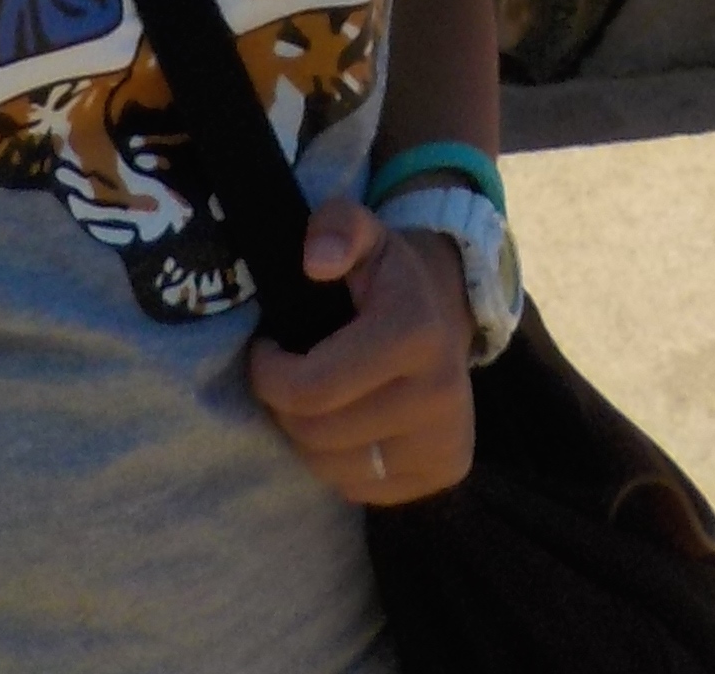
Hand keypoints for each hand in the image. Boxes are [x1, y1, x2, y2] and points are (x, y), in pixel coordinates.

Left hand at [248, 198, 475, 505]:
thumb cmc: (388, 276)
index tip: (267, 349)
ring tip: (316, 397)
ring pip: (332, 469)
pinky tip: (347, 423)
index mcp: (417, 333)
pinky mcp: (443, 473)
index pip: (312, 388)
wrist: (448, 314)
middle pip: (318, 434)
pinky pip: (359, 488)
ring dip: (307, 437)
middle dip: (284, 406)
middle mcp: (440, 395)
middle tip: (286, 374)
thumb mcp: (363, 232)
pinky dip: (338, 461)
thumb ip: (336, 226)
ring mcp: (444, 442)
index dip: (269, 374)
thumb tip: (316, 259)